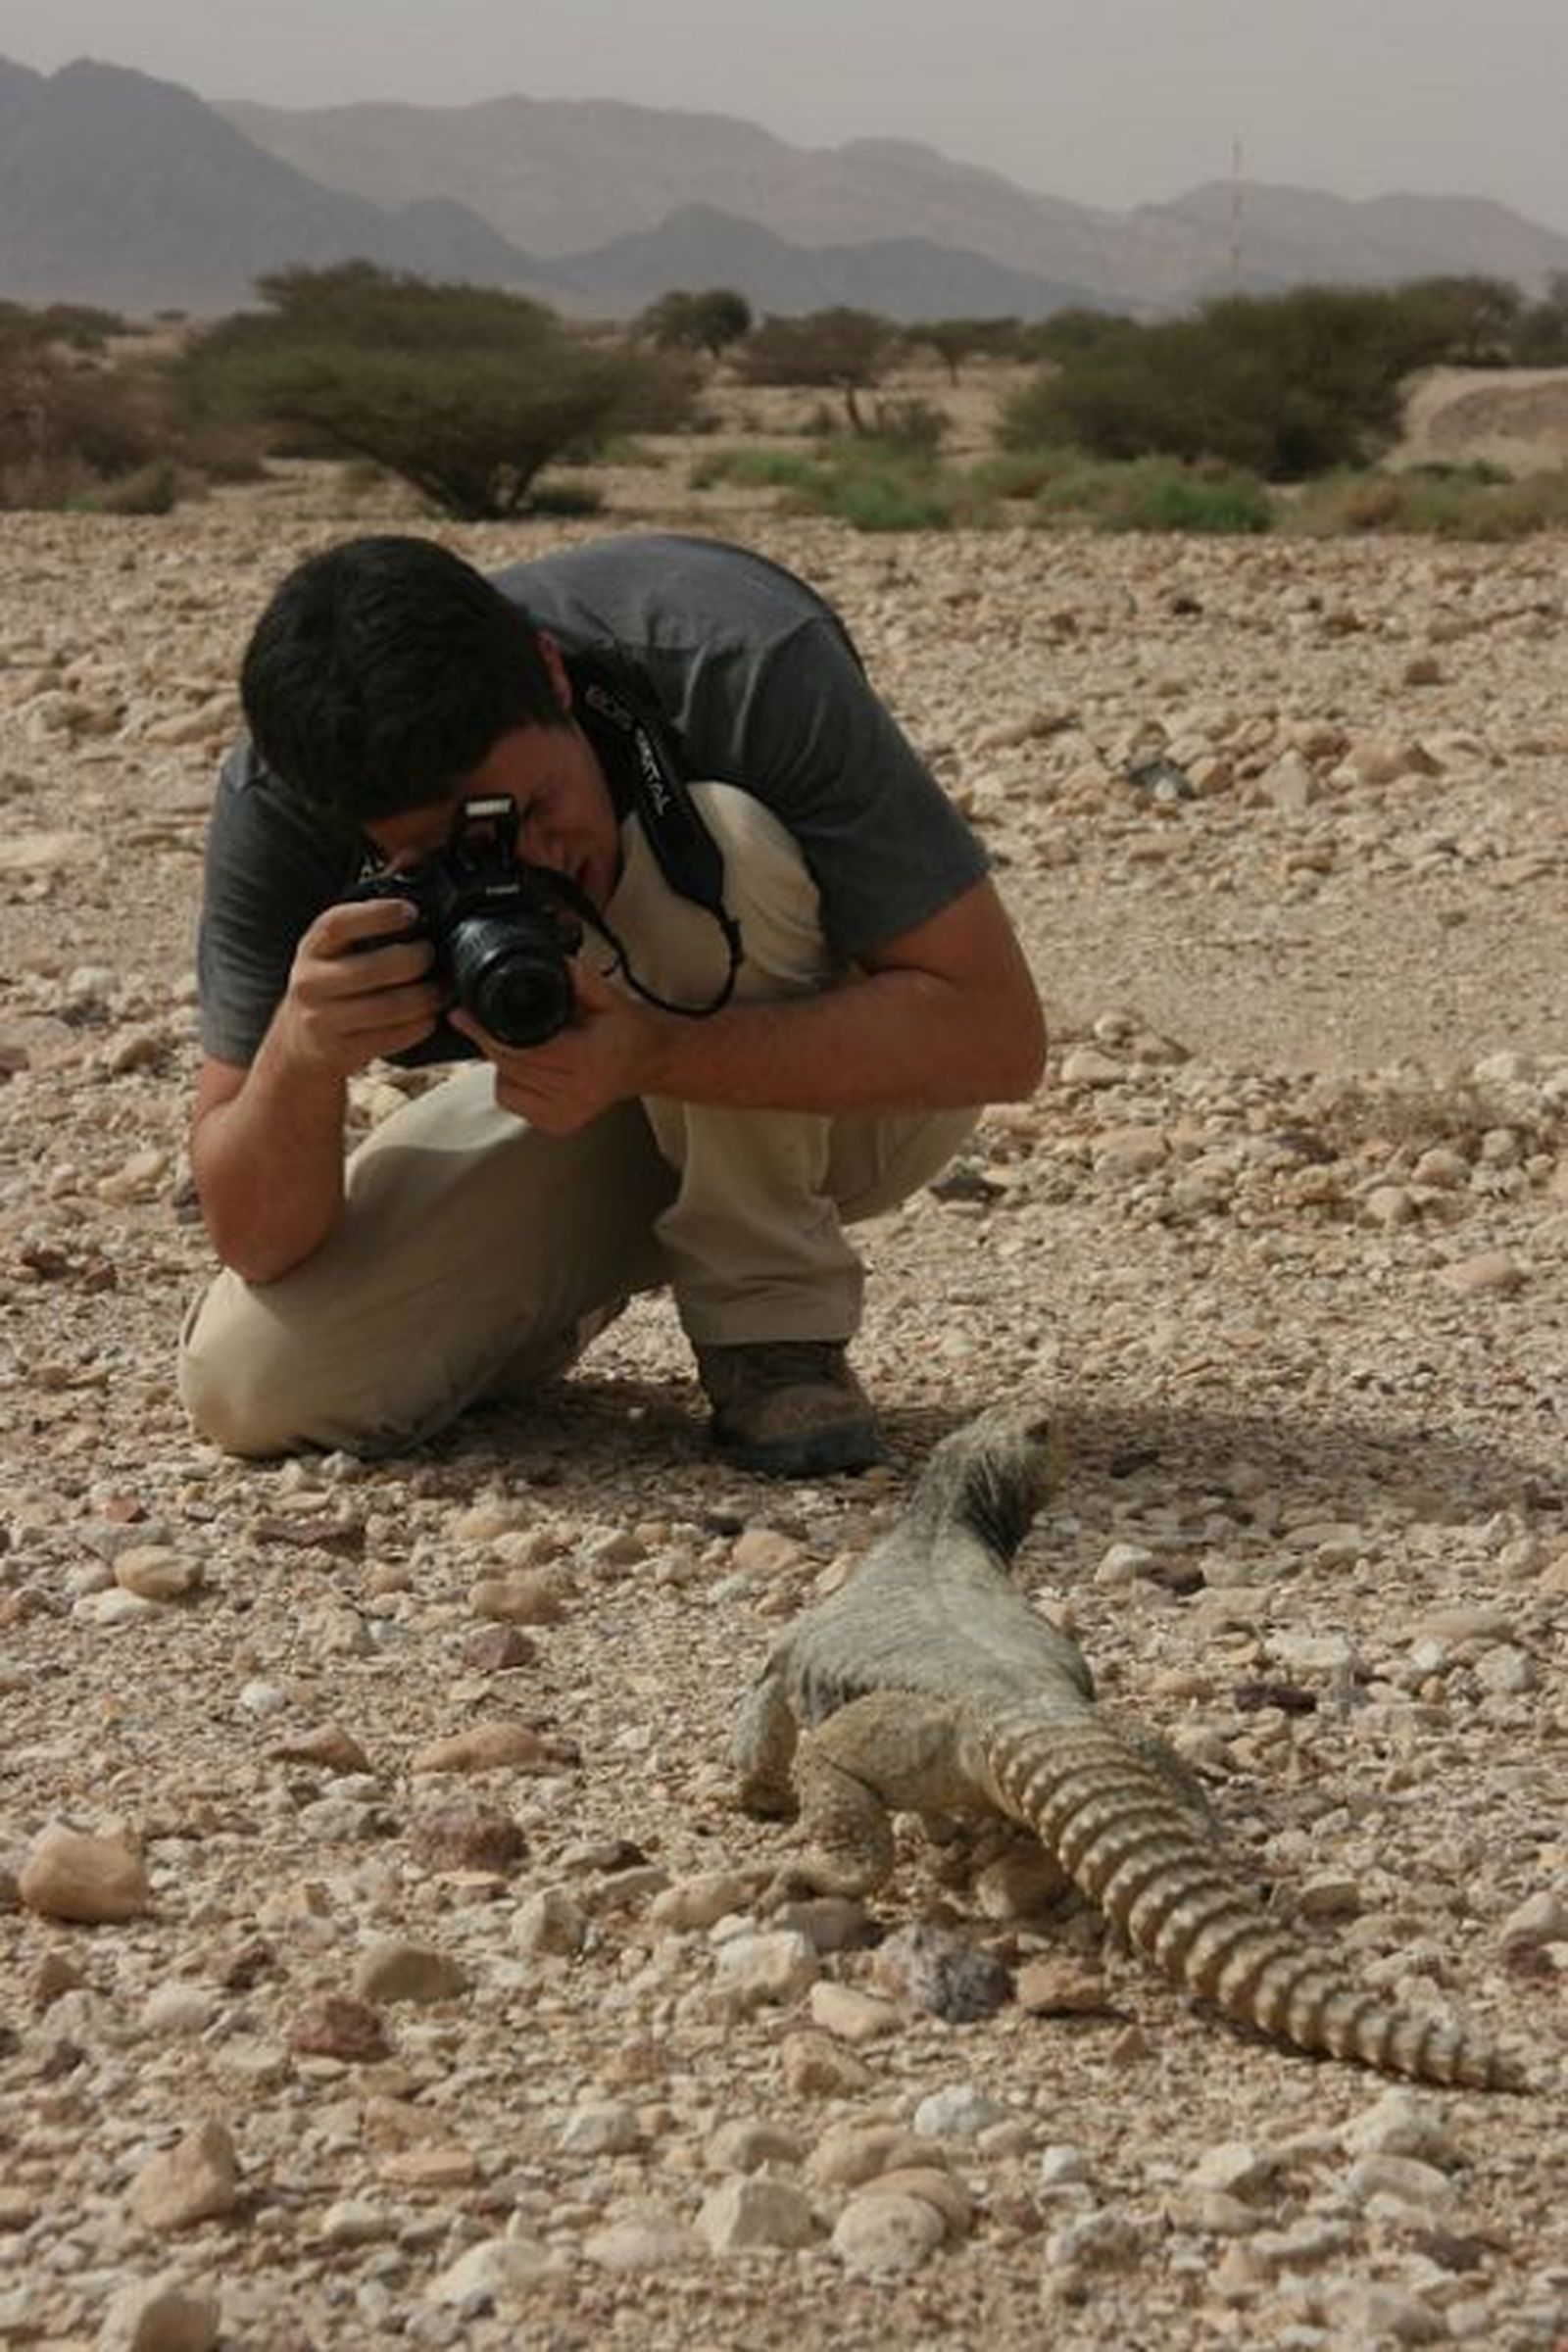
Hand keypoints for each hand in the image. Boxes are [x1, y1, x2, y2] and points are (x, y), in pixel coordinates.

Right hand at [274, 897, 446, 1079]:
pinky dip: (419, 1026)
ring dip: (426, 998)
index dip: (377, 915)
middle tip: (432, 955)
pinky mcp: (339, 1050)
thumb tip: (414, 910)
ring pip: (388, 1007)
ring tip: (442, 990)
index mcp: (312, 948)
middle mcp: (310, 982)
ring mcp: (322, 1019)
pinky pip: (391, 1037)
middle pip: (374, 969)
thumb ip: (361, 931)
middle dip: (415, 960)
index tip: (410, 912)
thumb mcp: (331, 953)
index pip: (339, 924)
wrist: (298, 1043)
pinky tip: (429, 1017)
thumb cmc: (329, 987)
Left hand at [450, 960, 665, 1133]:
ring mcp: (567, 1113)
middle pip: (511, 1067)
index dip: (488, 1031)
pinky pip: (513, 1101)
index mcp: (588, 1061)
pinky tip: (526, 1068)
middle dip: (486, 1041)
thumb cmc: (627, 1029)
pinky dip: (510, 1082)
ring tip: (516, 1042)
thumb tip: (544, 960)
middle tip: (470, 1019)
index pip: (524, 1050)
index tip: (464, 1014)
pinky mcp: (558, 1124)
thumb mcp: (606, 995)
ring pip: (506, 1086)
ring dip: (501, 1063)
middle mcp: (577, 1092)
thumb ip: (576, 978)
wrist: (649, 1061)